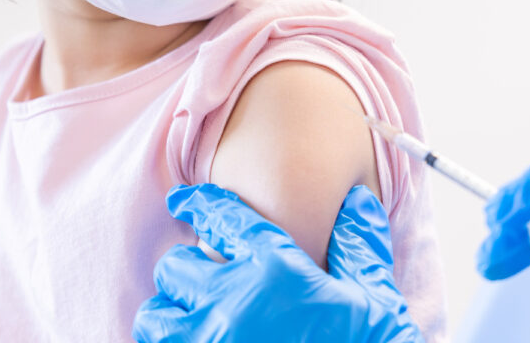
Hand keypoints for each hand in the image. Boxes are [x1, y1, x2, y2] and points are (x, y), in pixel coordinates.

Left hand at [132, 183, 423, 342]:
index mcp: (276, 271)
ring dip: (169, 315)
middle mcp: (232, 302)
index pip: (224, 218)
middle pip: (175, 267)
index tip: (181, 200)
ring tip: (190, 322)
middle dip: (187, 272)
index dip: (198, 203)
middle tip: (205, 283)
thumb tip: (357, 200)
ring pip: (155, 316)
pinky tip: (192, 342)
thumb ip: (359, 247)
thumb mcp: (374, 299)